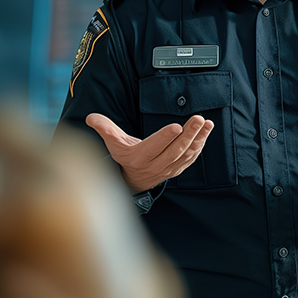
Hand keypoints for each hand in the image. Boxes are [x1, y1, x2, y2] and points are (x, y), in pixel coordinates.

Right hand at [85, 112, 213, 191]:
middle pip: (174, 150)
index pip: (154, 147)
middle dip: (188, 134)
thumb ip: (104, 128)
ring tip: (206, 123)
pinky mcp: (177, 168)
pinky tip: (206, 132)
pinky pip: (191, 158)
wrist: (134, 179)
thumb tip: (91, 117)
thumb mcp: (113, 143)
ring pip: (186, 154)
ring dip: (198, 138)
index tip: (177, 126)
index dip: (165, 137)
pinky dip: (200, 145)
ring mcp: (168, 168)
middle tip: (198, 119)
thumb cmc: (124, 156)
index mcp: (139, 157)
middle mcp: (154, 165)